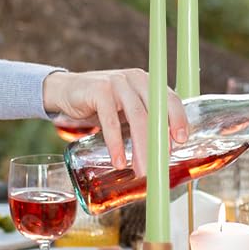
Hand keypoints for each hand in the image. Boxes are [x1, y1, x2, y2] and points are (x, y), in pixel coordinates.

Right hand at [42, 68, 187, 172]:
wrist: (66, 90)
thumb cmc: (101, 104)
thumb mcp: (126, 109)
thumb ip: (145, 120)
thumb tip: (165, 151)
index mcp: (147, 82)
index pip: (170, 99)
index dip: (178, 119)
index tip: (182, 140)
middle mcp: (136, 79)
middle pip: (155, 112)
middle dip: (160, 141)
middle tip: (162, 165)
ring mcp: (118, 82)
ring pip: (137, 118)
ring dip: (141, 148)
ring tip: (143, 171)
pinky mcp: (99, 91)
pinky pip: (110, 121)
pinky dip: (116, 143)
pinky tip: (118, 160)